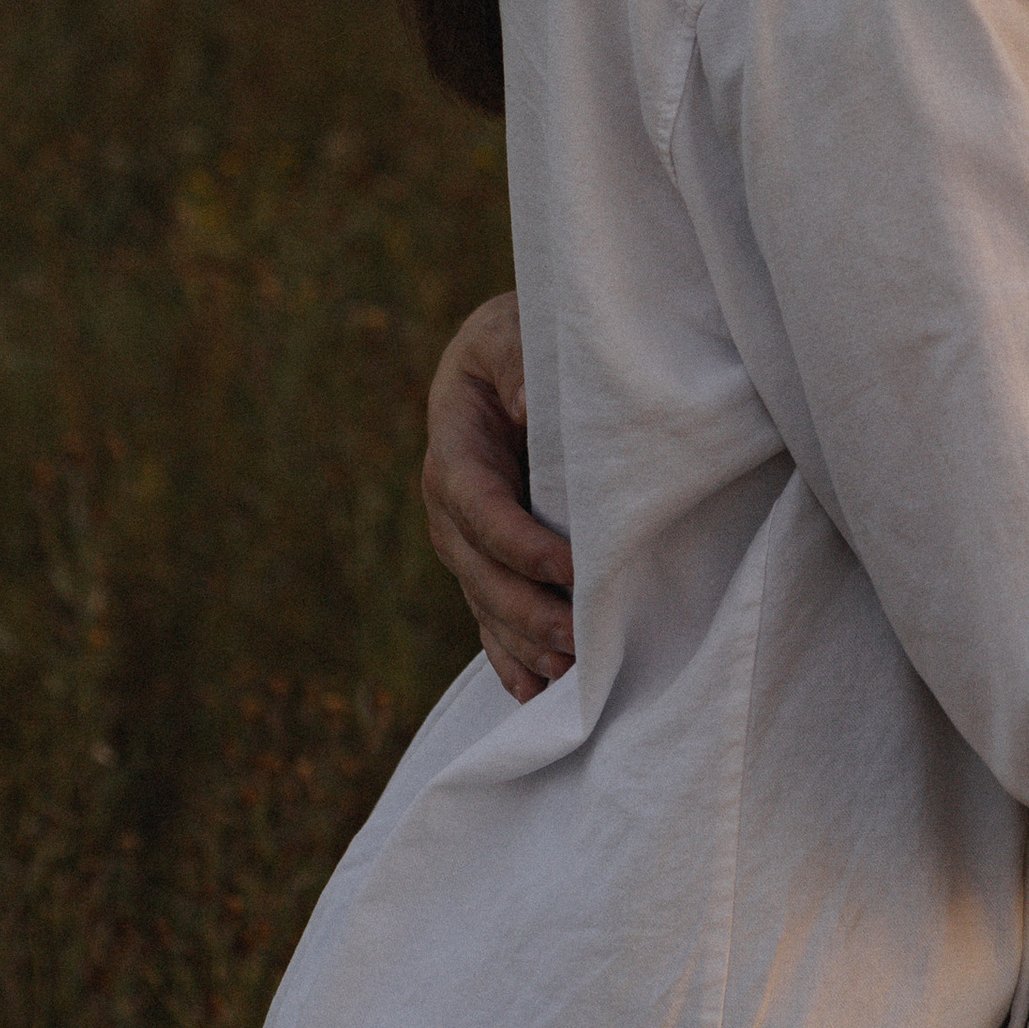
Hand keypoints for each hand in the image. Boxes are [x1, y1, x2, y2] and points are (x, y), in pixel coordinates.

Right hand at [422, 291, 573, 697]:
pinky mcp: (483, 559)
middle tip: (580, 642)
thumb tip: (531, 409)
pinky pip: (489, 615)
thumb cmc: (517, 339)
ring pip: (486, 602)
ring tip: (568, 679)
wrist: (503, 353)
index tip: (570, 571)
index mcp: (454, 451)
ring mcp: (462, 540)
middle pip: (480, 571)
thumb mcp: (513, 335)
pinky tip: (535, 693)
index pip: (480, 508)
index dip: (521, 544)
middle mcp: (449, 506)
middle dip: (528, 612)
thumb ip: (518, 367)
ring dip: (524, 644)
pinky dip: (510, 656)